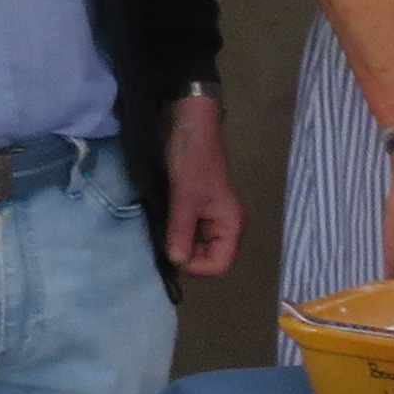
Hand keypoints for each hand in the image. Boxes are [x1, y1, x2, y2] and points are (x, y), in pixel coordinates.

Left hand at [161, 92, 243, 278]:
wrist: (190, 127)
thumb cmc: (193, 161)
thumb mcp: (185, 198)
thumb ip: (181, 232)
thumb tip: (176, 262)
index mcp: (231, 224)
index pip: (220, 264)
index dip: (197, 266)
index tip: (173, 253)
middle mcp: (225, 226)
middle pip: (209, 258)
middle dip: (187, 255)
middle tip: (164, 241)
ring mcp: (211, 218)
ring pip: (197, 247)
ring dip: (179, 243)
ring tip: (162, 230)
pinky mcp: (197, 210)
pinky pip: (188, 232)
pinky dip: (176, 232)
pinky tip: (163, 223)